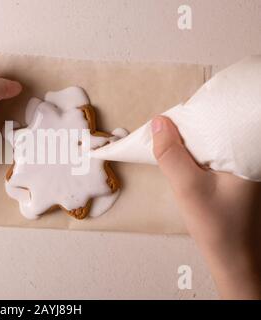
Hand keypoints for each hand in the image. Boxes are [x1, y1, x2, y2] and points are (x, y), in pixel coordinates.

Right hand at [152, 115, 260, 298]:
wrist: (233, 258)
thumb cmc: (218, 227)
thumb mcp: (188, 189)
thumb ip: (172, 156)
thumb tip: (158, 122)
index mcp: (248, 152)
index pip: (217, 117)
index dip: (189, 116)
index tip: (165, 123)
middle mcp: (249, 154)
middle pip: (212, 127)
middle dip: (186, 130)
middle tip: (163, 137)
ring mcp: (241, 163)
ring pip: (209, 140)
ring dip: (187, 142)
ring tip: (170, 147)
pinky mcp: (233, 172)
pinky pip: (210, 152)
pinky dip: (193, 154)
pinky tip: (183, 160)